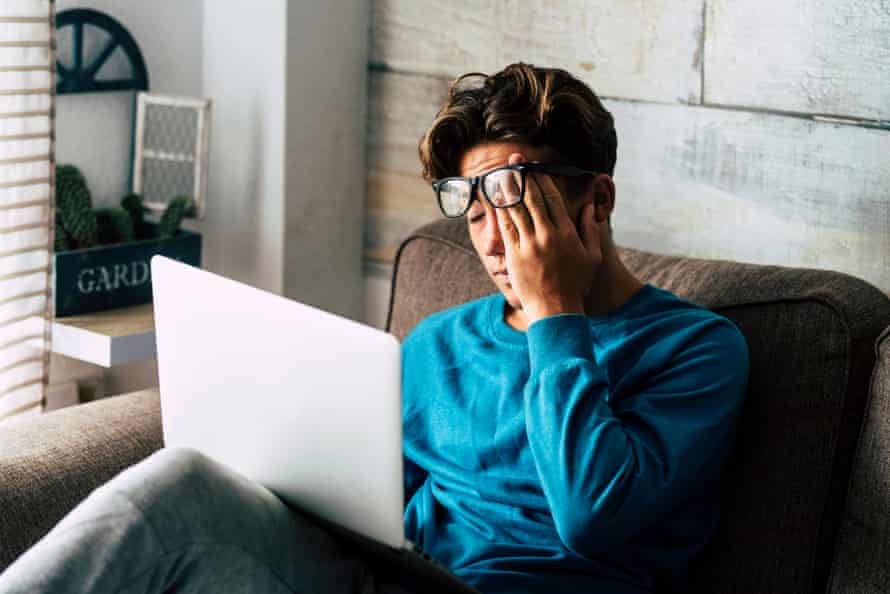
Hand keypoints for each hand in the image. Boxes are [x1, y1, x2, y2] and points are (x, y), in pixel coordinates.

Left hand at [494, 153, 602, 323]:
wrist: (556, 310)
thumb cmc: (576, 284)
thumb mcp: (592, 256)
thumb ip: (590, 229)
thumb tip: (589, 206)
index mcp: (566, 232)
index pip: (551, 197)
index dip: (540, 179)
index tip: (533, 166)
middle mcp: (546, 235)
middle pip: (531, 197)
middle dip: (521, 176)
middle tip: (513, 160)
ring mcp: (528, 245)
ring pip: (515, 209)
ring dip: (507, 188)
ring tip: (500, 172)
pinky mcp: (514, 256)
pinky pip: (505, 227)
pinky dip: (500, 210)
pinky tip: (495, 198)